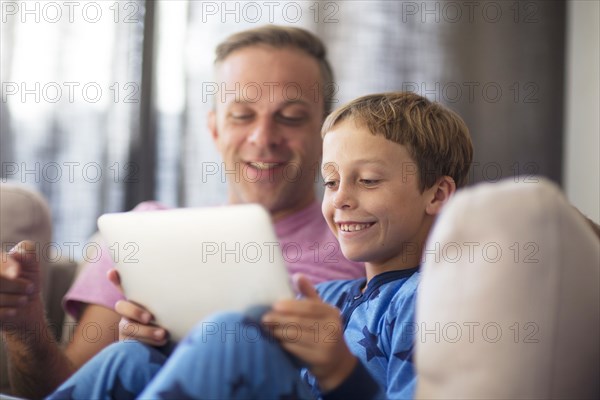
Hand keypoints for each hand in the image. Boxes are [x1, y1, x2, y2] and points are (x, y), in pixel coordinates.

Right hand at [0, 241, 43, 327]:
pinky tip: (14, 311)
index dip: (5, 265)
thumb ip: (26, 250)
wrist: (26, 307)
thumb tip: (16, 254)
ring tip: (23, 300)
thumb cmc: (26, 280)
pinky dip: (6, 312)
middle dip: (14, 285)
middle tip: (30, 288)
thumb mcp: (31, 263)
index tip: (18, 272)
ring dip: (14, 299)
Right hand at [107, 268, 167, 345]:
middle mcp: (127, 310)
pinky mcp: (128, 341)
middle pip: (122, 307)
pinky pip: (132, 342)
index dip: (117, 280)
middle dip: (135, 311)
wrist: (171, 337)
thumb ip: (169, 293)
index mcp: (137, 298)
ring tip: (163, 334)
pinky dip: (149, 342)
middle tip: (149, 317)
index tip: (113, 272)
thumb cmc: (170, 316)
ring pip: (128, 327)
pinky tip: (162, 340)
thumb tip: (182, 274)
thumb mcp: (168, 303)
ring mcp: (126, 326)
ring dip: (146, 331)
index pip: (124, 286)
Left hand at [262, 274, 356, 390]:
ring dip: (278, 331)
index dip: (291, 305)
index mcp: (332, 312)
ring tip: (267, 329)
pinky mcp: (320, 358)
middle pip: (300, 321)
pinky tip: (275, 341)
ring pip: (295, 335)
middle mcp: (333, 327)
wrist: (337, 363)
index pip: (310, 306)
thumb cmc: (324, 331)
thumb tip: (297, 275)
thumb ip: (309, 294)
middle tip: (264, 318)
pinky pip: (295, 349)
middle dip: (279, 319)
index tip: (274, 305)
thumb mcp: (320, 312)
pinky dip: (283, 344)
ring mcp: (327, 344)